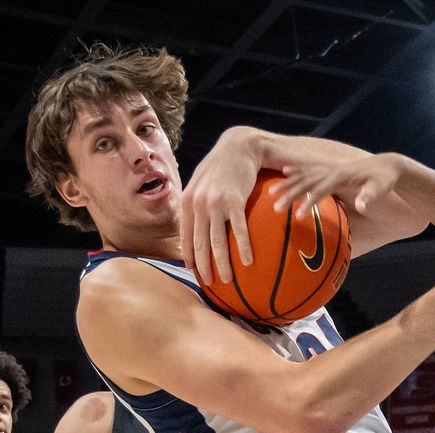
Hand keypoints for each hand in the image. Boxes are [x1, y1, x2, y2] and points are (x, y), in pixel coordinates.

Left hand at [180, 127, 259, 284]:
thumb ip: (197, 202)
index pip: (186, 236)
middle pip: (200, 243)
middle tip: (210, 284)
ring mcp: (215, 202)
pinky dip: (243, 247)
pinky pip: (239, 229)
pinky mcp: (234, 200)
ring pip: (217, 240)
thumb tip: (199, 224)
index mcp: (188, 202)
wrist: (239, 147)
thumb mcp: (202, 182)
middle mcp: (198, 204)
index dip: (189, 257)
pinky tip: (249, 261)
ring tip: (227, 280)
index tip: (195, 273)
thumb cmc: (222, 166)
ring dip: (222, 263)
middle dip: (204, 267)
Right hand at [273, 153, 403, 216]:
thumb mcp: (381, 188)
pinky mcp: (331, 169)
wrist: (388, 165)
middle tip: (275, 208)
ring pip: (304, 175)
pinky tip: (284, 173)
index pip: (321, 190)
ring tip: (271, 193)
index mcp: (342, 176)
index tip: (298, 216)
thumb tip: (362, 206)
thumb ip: (369, 196)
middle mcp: (332, 170)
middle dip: (290, 194)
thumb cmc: (385, 180)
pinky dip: (296, 172)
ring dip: (288, 183)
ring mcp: (330, 168)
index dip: (310, 203)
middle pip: (306, 181)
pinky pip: (309, 170)